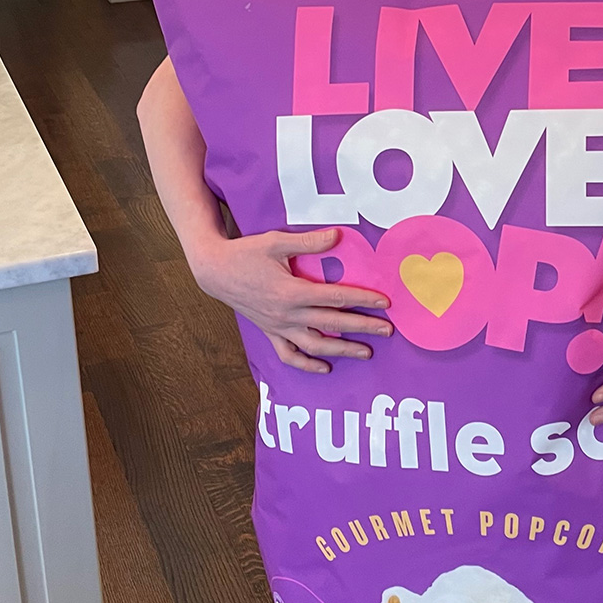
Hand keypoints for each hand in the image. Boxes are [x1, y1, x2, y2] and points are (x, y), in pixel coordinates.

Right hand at [191, 227, 391, 373]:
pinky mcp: (269, 332)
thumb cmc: (246, 253)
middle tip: (387, 330)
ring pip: (315, 344)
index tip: (385, 303)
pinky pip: (289, 355)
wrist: (215, 271)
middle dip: (362, 328)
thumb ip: (309, 242)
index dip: (363, 300)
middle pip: (332, 324)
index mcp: (292, 291)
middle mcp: (287, 314)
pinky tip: (325, 367)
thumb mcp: (276, 241)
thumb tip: (337, 235)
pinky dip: (307, 364)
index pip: (336, 297)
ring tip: (366, 352)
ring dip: (342, 350)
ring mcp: (278, 326)